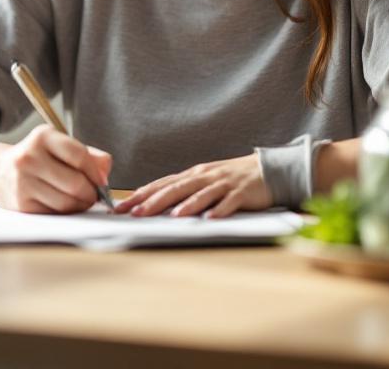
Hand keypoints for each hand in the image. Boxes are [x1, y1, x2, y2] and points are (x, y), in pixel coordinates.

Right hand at [0, 125, 111, 213]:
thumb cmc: (39, 158)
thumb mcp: (60, 146)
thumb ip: (89, 155)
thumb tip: (105, 171)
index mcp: (42, 137)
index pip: (79, 155)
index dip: (96, 172)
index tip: (102, 181)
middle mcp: (29, 157)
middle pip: (75, 183)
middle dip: (91, 193)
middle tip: (95, 195)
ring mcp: (23, 181)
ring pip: (66, 202)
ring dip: (81, 205)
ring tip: (82, 200)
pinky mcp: (21, 203)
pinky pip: (55, 212)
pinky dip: (66, 211)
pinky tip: (65, 205)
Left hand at [114, 153, 271, 218]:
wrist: (267, 169)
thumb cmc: (231, 179)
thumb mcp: (204, 181)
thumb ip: (183, 190)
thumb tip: (154, 204)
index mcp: (193, 175)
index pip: (161, 184)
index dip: (140, 195)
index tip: (120, 207)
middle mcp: (205, 176)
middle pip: (176, 188)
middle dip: (155, 201)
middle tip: (136, 213)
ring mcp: (223, 183)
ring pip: (201, 194)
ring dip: (187, 205)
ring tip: (172, 216)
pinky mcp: (242, 192)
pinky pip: (229, 202)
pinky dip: (220, 210)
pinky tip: (211, 219)